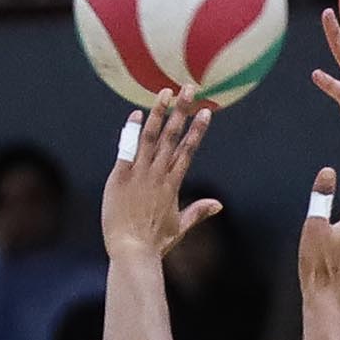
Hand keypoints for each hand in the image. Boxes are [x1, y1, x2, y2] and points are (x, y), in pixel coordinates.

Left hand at [100, 94, 223, 263]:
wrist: (132, 251)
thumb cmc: (154, 243)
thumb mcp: (180, 227)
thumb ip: (198, 211)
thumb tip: (219, 204)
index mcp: (173, 184)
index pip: (188, 150)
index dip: (197, 129)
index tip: (206, 111)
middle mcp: (158, 174)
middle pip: (173, 136)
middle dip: (182, 111)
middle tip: (190, 88)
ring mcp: (139, 174)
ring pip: (151, 137)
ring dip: (159, 113)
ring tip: (166, 93)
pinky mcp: (120, 177)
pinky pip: (127, 149)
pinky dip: (131, 130)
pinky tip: (136, 113)